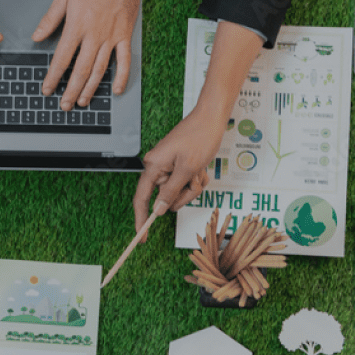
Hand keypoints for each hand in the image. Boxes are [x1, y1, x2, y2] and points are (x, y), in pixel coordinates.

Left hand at [34, 0, 144, 110]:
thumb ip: (50, 19)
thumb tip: (36, 37)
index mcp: (77, 26)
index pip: (62, 59)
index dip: (53, 77)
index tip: (47, 89)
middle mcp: (94, 35)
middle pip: (80, 70)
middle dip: (70, 90)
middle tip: (64, 104)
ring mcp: (111, 38)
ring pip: (100, 70)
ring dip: (90, 88)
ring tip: (82, 101)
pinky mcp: (125, 36)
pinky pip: (124, 61)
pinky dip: (121, 78)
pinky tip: (115, 90)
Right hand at [133, 107, 219, 234]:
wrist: (212, 118)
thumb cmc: (199, 137)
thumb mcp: (187, 169)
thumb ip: (171, 192)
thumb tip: (158, 210)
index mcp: (154, 166)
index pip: (142, 199)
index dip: (141, 219)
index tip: (142, 236)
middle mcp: (158, 167)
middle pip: (167, 196)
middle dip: (184, 193)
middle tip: (195, 179)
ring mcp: (169, 166)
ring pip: (179, 191)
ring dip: (193, 185)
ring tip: (200, 169)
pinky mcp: (178, 165)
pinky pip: (186, 183)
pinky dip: (196, 179)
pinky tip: (202, 167)